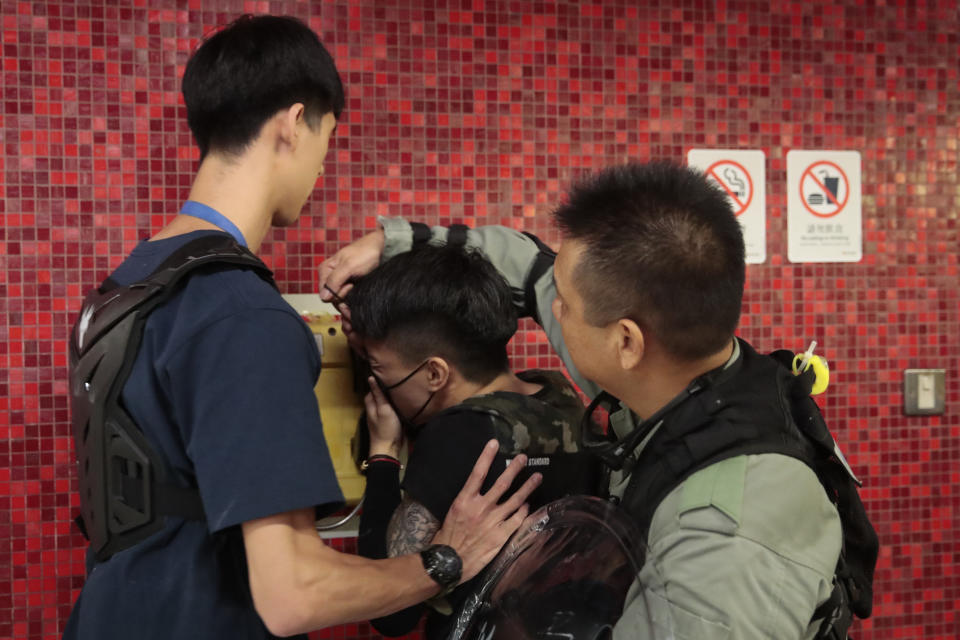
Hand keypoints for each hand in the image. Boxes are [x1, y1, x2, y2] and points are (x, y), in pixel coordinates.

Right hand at [318, 229, 385, 302]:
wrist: (381, 250)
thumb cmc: (365, 254)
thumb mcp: (349, 266)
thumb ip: (334, 281)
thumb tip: (324, 297)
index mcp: (325, 270)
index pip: (324, 293)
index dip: (337, 294)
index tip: (350, 285)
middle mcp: (330, 277)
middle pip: (331, 298)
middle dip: (343, 297)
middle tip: (354, 285)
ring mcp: (340, 282)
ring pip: (340, 300)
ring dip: (349, 300)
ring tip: (358, 288)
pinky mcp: (349, 286)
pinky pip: (347, 299)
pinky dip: (352, 301)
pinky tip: (358, 299)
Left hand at [364, 376, 402, 456]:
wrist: (389, 448)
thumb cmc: (386, 428)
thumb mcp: (383, 409)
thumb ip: (378, 394)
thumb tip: (371, 377)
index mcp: (370, 402)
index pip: (375, 386)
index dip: (382, 380)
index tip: (392, 372)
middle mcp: (374, 407)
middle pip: (382, 393)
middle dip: (389, 387)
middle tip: (400, 379)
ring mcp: (382, 413)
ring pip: (388, 400)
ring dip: (394, 396)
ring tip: (404, 387)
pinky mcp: (389, 419)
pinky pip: (393, 407)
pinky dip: (397, 404)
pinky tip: (405, 400)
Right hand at [431, 440, 541, 582]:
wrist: (449, 562)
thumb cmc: (447, 538)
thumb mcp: (452, 513)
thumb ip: (467, 502)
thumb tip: (477, 493)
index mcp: (465, 500)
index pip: (478, 473)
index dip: (487, 456)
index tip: (495, 443)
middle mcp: (481, 508)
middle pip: (502, 483)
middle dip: (515, 468)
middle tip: (524, 458)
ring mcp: (494, 521)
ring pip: (516, 500)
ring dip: (528, 487)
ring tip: (537, 477)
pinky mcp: (502, 535)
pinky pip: (518, 519)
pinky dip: (524, 510)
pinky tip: (528, 505)